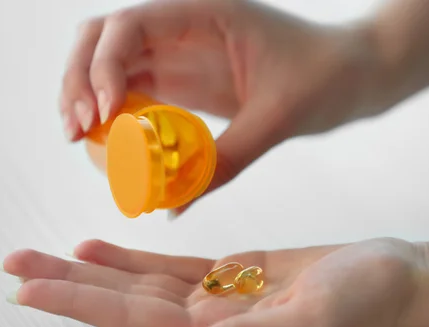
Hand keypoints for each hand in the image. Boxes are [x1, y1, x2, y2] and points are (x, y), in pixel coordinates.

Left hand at [2, 237, 428, 326]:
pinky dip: (132, 257)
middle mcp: (209, 320)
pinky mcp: (233, 271)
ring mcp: (218, 296)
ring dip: (90, 269)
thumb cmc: (367, 300)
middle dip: (65, 284)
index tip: (30, 291)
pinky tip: (101, 248)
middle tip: (15, 267)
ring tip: (44, 256)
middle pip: (121, 302)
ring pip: (138, 282)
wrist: (394, 278)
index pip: (131, 320)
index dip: (79, 304)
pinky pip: (170, 265)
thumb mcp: (311, 322)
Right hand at [59, 0, 379, 214]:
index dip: (101, 64)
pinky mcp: (183, 80)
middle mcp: (182, 27)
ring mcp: (179, 53)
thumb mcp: (278, 118)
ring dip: (86, 97)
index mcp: (205, 13)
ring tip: (80, 140)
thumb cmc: (326, 78)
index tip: (102, 113)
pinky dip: (113, 116)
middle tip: (76, 131)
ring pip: (109, 65)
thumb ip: (227, 160)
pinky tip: (109, 146)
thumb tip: (172, 205)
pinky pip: (133, 92)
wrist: (352, 74)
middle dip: (78, 79)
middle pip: (102, 38)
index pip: (130, 24)